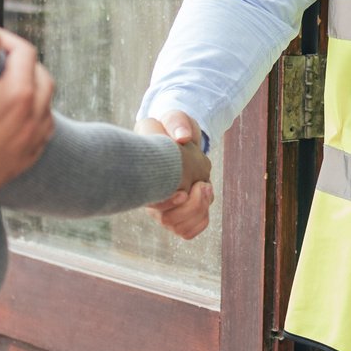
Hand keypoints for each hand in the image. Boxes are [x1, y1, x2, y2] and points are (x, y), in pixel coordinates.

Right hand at [0, 24, 54, 221]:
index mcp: (20, 94)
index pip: (25, 52)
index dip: (5, 39)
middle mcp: (31, 122)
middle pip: (42, 80)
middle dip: (24, 64)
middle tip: (1, 60)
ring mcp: (26, 148)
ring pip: (45, 113)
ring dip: (33, 95)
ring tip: (10, 89)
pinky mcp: (15, 168)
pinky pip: (36, 141)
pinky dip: (30, 125)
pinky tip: (12, 124)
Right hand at [140, 111, 214, 238]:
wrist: (180, 141)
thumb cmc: (173, 129)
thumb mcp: (173, 120)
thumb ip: (176, 123)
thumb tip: (182, 137)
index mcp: (144, 177)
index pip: (151, 202)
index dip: (167, 202)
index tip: (182, 192)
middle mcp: (150, 197)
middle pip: (168, 220)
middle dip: (192, 207)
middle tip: (202, 185)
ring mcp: (162, 208)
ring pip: (178, 227)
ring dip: (199, 210)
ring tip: (205, 187)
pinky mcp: (177, 214)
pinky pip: (187, 231)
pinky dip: (201, 219)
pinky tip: (204, 198)